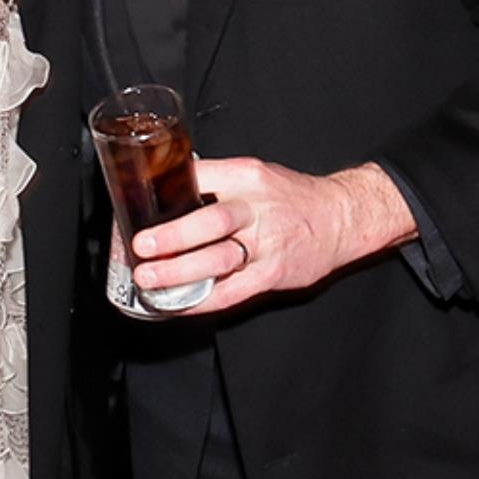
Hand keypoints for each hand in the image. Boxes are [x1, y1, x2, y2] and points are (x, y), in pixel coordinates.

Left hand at [130, 159, 416, 314]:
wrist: (340, 217)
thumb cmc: (291, 196)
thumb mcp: (255, 174)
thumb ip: (216, 180)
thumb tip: (169, 185)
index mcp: (247, 177)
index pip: (201, 175)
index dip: (168, 187)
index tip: (138, 201)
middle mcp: (257, 209)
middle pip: (212, 221)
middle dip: (173, 235)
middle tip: (140, 246)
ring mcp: (267, 244)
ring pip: (220, 259)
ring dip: (180, 272)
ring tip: (150, 279)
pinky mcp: (273, 274)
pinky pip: (233, 292)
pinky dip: (204, 300)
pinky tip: (179, 305)